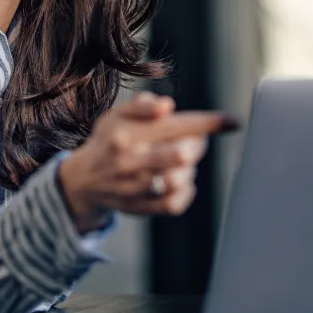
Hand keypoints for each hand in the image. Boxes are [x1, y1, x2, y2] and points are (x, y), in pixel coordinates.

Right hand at [57, 92, 236, 231]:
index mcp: (126, 133)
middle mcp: (129, 161)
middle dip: (196, 146)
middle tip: (193, 143)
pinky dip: (186, 193)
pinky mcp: (138, 207)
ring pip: (179, 180)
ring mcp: (134, 187)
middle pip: (181, 154)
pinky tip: (182, 182)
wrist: (81, 181)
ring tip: (183, 163)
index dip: (209, 123)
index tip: (231, 122)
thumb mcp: (116, 115)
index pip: (175, 125)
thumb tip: (166, 105)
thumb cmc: (108, 142)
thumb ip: (141, 105)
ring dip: (189, 169)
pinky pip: (173, 204)